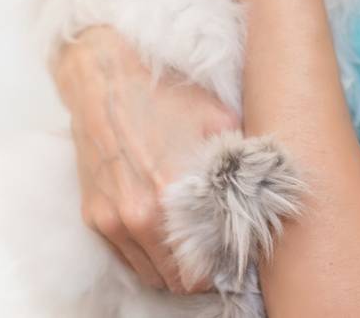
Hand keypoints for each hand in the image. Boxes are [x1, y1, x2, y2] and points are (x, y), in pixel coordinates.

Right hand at [51, 24, 240, 294]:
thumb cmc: (165, 94)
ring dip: (173, 269)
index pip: (204, 270)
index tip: (235, 255)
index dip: (224, 268)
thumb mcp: (219, 121)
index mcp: (173, 195)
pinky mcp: (94, 215)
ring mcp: (112, 219)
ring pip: (151, 274)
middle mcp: (139, 216)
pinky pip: (126, 256)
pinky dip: (147, 255)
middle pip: (177, 282)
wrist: (103, 78)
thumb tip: (264, 192)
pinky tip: (164, 231)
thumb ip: (242, 163)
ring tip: (192, 245)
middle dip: (201, 273)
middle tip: (217, 253)